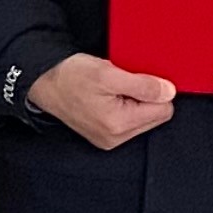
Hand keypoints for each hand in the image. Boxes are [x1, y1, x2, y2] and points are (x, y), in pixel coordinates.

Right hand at [27, 52, 173, 150]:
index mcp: (119, 124)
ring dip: (134, 101)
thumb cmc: (70, 77)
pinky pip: (129, 121)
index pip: (164, 109)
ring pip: (143, 118)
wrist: (44, 82)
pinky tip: (108, 97)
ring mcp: (109, 139)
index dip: (155, 90)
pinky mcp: (104, 135)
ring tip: (112, 89)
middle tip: (122, 84)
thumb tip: (169, 92)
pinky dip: (124, 106)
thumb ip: (143, 85)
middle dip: (145, 97)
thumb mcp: (109, 73)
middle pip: (155, 116)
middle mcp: (115, 137)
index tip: (138, 79)